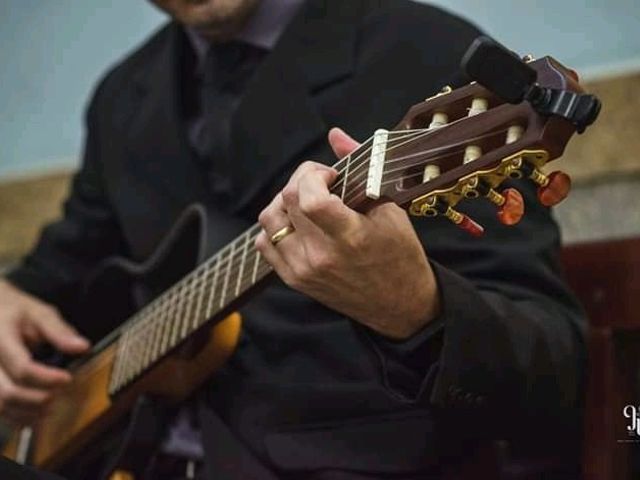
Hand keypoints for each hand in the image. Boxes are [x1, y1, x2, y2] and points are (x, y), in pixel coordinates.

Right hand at [0, 280, 89, 425]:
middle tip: (59, 397)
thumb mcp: (38, 312)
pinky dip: (15, 415)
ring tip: (50, 409)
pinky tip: (34, 415)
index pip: (21, 366)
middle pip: (7, 391)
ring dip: (26, 412)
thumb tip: (82, 347)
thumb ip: (60, 331)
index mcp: (0, 337)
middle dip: (36, 400)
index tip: (67, 379)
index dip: (46, 378)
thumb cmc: (14, 311)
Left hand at [256, 128, 439, 339]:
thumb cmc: (399, 254)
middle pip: (287, 201)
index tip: (330, 176)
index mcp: (350, 237)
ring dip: (285, 201)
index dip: (313, 175)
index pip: (310, 199)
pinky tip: (299, 224)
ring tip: (308, 201)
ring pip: (269, 219)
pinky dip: (276, 226)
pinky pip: (265, 243)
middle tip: (322, 183)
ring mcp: (303, 270)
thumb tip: (335, 134)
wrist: (398, 304)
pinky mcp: (294, 279)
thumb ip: (360, 168)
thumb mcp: (389, 209)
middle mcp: (321, 256)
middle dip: (302, 179)